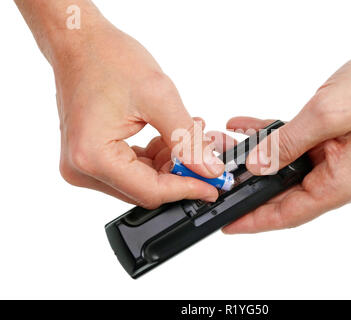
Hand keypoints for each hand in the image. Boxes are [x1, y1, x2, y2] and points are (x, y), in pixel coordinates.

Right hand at [53, 22, 223, 207]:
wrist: (79, 40)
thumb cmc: (107, 58)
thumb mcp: (158, 97)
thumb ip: (186, 139)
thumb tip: (209, 169)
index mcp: (93, 157)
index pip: (150, 191)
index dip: (187, 189)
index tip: (213, 186)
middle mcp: (82, 168)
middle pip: (145, 190)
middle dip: (180, 174)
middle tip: (207, 158)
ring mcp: (84, 164)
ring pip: (141, 180)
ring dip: (169, 163)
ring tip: (190, 136)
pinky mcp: (91, 156)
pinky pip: (131, 168)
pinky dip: (155, 156)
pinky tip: (170, 136)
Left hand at [223, 21, 350, 232]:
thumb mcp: (326, 116)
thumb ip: (288, 144)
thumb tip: (257, 166)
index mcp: (340, 183)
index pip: (290, 213)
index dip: (256, 221)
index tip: (229, 224)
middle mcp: (335, 177)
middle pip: (283, 194)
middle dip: (249, 187)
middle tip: (220, 183)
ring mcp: (331, 159)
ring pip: (284, 169)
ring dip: (255, 159)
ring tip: (226, 151)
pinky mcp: (326, 141)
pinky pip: (290, 145)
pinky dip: (269, 138)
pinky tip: (246, 128)